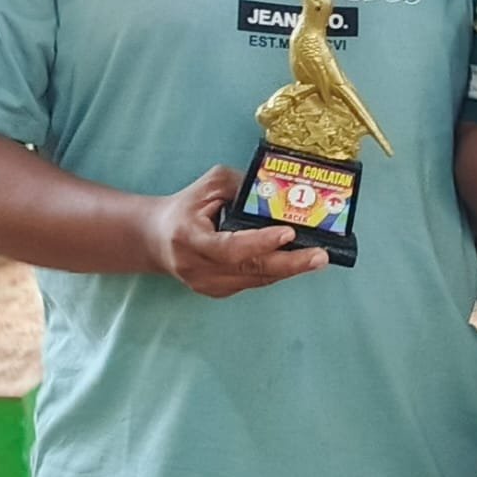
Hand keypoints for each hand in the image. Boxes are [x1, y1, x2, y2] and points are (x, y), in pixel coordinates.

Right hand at [141, 165, 327, 297]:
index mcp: (188, 238)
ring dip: (289, 269)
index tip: (289, 233)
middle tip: (320, 256)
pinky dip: (276, 272)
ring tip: (318, 258)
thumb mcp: (210, 185)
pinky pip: (253, 282)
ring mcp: (206, 284)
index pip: (228, 247)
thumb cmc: (186, 207)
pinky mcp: (216, 291)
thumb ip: (243, 186)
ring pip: (255, 279)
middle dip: (290, 263)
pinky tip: (297, 262)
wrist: (155, 238)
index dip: (260, 242)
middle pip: (249, 270)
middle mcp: (196, 267)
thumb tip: (280, 190)